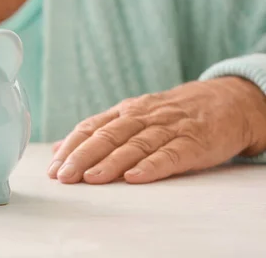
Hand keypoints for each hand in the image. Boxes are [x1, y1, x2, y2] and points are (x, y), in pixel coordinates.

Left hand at [47, 77, 265, 183]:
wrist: (225, 101)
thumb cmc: (171, 113)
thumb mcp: (133, 116)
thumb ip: (98, 131)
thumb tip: (59, 148)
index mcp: (125, 112)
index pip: (91, 127)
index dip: (71, 147)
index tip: (54, 167)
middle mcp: (142, 117)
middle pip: (108, 136)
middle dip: (83, 156)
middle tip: (65, 175)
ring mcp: (168, 128)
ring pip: (135, 145)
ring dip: (111, 162)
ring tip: (92, 178)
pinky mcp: (193, 142)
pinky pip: (170, 154)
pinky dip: (152, 166)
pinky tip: (135, 177)